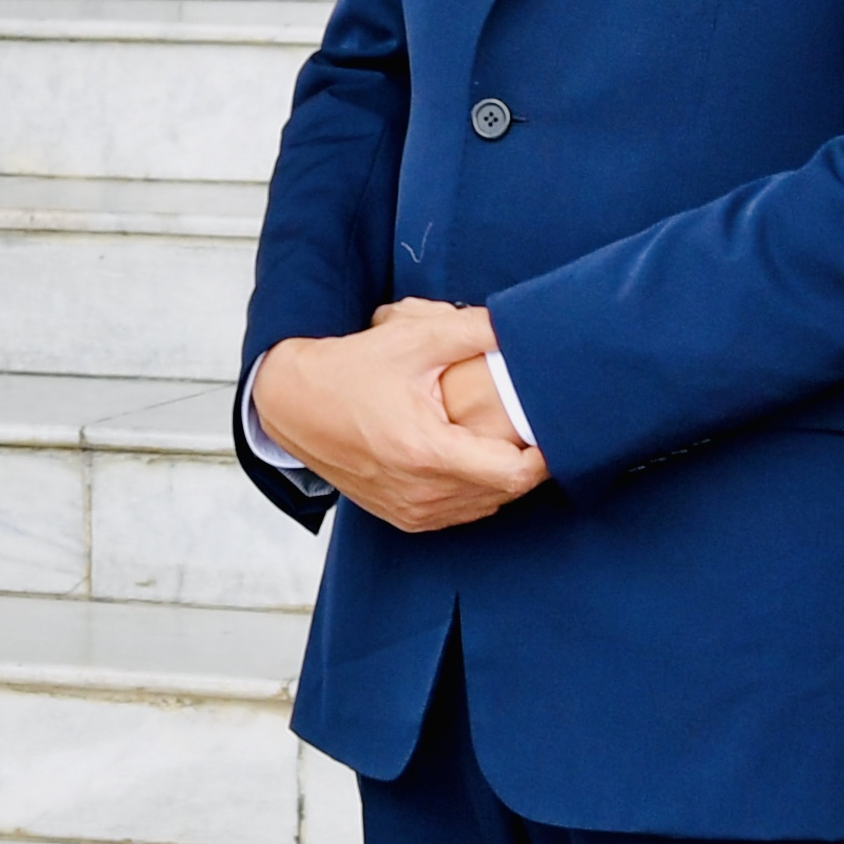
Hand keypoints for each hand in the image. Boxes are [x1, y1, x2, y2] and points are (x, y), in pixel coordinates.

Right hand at [252, 300, 546, 533]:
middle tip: (530, 427)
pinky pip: (459, 513)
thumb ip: (470, 330)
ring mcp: (410, 510)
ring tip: (503, 440)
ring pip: (485, 506)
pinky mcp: (402, 517)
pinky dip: (474, 490)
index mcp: (425, 452)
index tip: (551, 430)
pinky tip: (472, 457)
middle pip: (505, 491)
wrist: (292, 405)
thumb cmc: (347, 372)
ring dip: (500, 477)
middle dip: (524, 462)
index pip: (512, 474)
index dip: (542, 456)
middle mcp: (419, 492)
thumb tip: (515, 326)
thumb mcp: (410, 339)